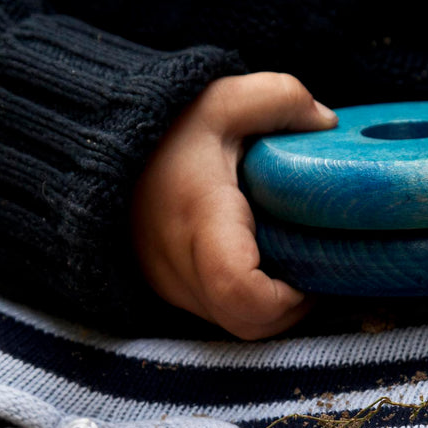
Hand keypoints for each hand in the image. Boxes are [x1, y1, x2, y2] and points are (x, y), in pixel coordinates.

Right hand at [132, 73, 336, 338]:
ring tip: (296, 262)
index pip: (240, 289)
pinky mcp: (173, 294)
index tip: (312, 264)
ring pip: (240, 328)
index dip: (286, 296)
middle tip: (318, 264)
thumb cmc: (167, 128)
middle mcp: (182, 269)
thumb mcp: (224, 100)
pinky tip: (268, 265)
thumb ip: (281, 99)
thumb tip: (328, 126)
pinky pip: (224, 316)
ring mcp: (174, 288)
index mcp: (200, 222)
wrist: (98, 151)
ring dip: (276, 308)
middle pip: (250, 325)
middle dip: (294, 307)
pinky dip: (253, 303)